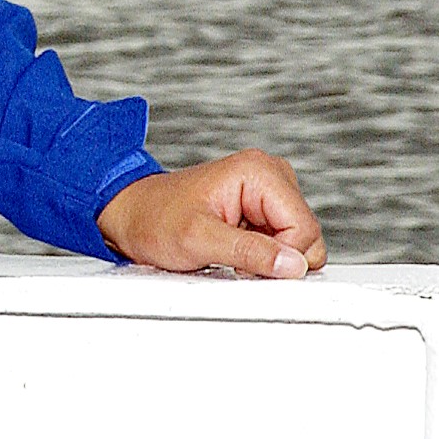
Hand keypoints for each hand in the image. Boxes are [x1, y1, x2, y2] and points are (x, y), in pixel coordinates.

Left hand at [96, 150, 325, 278]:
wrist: (131, 214)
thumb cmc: (154, 219)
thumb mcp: (199, 240)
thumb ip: (249, 252)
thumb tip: (293, 266)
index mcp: (259, 172)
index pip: (305, 229)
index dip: (281, 258)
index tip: (245, 264)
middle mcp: (270, 176)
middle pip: (307, 236)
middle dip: (276, 258)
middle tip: (234, 258)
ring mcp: (268, 192)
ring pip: (297, 243)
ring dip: (268, 257)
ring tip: (229, 251)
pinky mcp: (262, 209)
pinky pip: (282, 243)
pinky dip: (262, 255)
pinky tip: (232, 248)